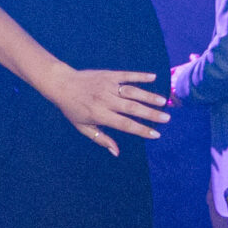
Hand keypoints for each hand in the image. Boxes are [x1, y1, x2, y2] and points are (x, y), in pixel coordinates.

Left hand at [54, 68, 168, 154]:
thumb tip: (117, 152)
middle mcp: (105, 100)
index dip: (140, 130)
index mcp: (99, 114)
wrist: (61, 84)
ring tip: (163, 102)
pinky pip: (126, 75)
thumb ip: (101, 139)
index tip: (156, 134)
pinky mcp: (108, 74)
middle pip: (131, 108)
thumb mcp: (83, 127)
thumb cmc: (72, 108)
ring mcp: (107, 86)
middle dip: (150, 114)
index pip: (124, 124)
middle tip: (166, 118)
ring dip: (148, 96)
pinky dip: (139, 76)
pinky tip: (153, 77)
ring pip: (131, 91)